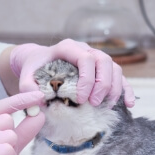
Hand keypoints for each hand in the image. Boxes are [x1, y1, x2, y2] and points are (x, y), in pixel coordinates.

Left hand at [10, 39, 134, 106]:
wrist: (40, 61)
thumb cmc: (35, 68)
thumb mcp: (26, 75)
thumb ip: (26, 87)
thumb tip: (37, 100)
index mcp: (68, 48)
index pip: (85, 58)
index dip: (88, 79)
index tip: (82, 99)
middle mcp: (85, 50)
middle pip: (104, 61)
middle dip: (102, 85)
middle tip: (93, 104)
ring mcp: (95, 59)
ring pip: (114, 68)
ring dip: (114, 88)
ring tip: (106, 106)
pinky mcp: (101, 70)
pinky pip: (119, 76)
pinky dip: (125, 89)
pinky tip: (128, 103)